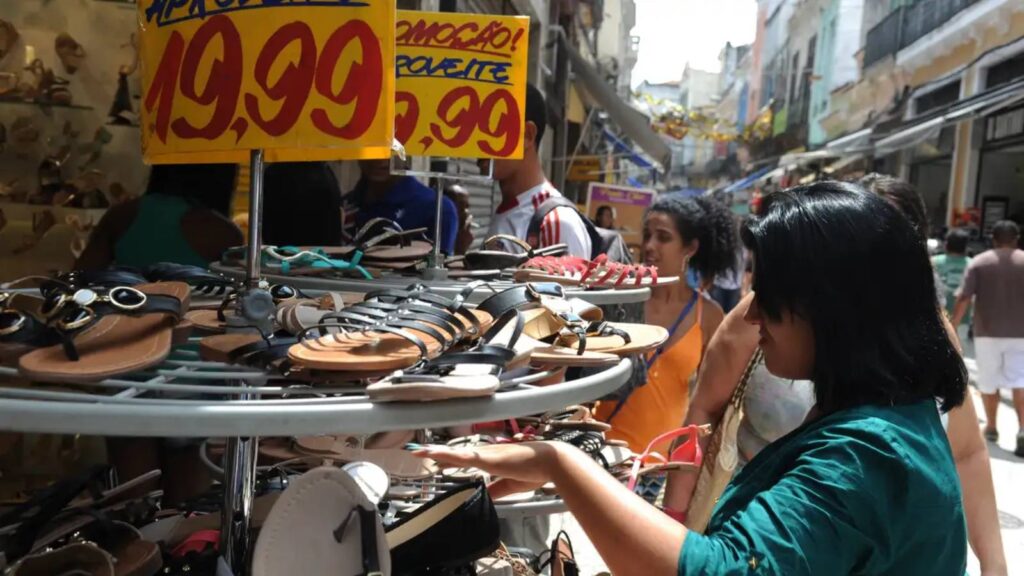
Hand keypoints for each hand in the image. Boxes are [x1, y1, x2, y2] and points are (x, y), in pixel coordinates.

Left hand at [413, 441, 562, 493]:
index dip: (448, 457)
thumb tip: (485, 496)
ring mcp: (487, 454)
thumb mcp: (512, 484)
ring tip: (418, 451)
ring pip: (456, 452)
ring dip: (437, 452)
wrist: (550, 461)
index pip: (464, 457)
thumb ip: (497, 489)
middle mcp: (486, 453)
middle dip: (436, 452)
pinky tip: (439, 455)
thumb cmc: (535, 470)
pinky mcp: (490, 458)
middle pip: (455, 452)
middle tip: (416, 450)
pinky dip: (450, 455)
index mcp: (491, 459)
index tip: (433, 457)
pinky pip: (466, 456)